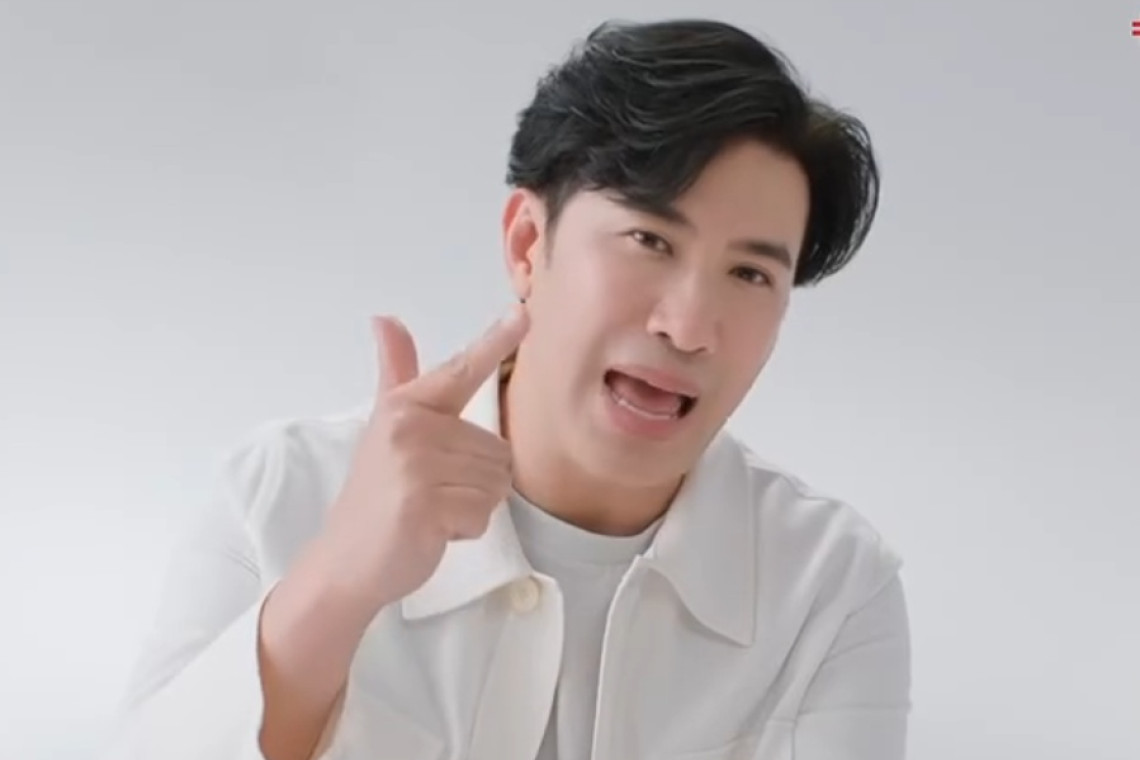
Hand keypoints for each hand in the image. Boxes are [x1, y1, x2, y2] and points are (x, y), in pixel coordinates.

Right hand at [316, 304, 529, 612]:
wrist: (345, 560)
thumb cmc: (375, 494)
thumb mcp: (385, 427)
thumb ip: (396, 373)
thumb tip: (384, 318)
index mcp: (406, 405)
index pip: (461, 370)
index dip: (496, 340)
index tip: (525, 314)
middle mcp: (410, 427)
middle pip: (498, 451)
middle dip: (476, 482)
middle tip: (432, 493)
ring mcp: (415, 465)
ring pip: (495, 483)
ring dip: (472, 507)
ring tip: (432, 510)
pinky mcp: (423, 504)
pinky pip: (482, 513)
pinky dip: (466, 530)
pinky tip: (433, 530)